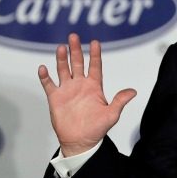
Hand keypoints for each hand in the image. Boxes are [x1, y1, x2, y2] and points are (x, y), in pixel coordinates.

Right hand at [38, 33, 136, 156]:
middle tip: (73, 36)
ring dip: (61, 59)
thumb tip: (133, 91)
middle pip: (77, 63)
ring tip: (61, 47)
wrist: (81, 141)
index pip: (95, 66)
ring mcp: (67, 90)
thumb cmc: (97, 129)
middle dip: (76, 50)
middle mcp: (80, 85)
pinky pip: (49, 84)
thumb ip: (120, 101)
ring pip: (63, 70)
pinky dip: (45, 76)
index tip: (95, 42)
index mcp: (94, 87)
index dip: (95, 54)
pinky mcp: (55, 98)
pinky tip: (43, 68)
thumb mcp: (112, 114)